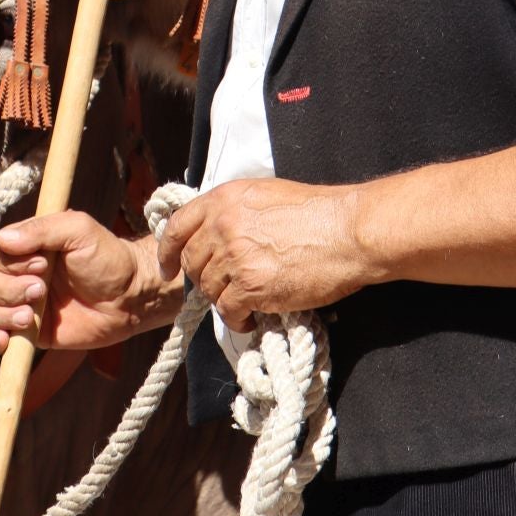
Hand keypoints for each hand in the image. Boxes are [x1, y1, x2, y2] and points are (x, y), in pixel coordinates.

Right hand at [0, 211, 178, 354]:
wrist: (131, 297)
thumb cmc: (107, 257)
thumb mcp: (78, 230)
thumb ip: (42, 230)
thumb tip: (3, 239)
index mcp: (28, 246)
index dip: (11, 262)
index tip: (42, 264)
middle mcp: (21, 274)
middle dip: (10, 289)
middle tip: (41, 290)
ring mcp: (24, 304)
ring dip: (5, 314)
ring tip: (32, 316)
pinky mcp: (32, 332)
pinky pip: (0, 336)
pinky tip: (7, 340)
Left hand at [157, 178, 381, 331]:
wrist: (348, 232)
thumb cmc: (317, 212)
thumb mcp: (264, 195)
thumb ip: (234, 211)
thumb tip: (217, 233)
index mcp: (223, 199)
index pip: (178, 226)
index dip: (168, 251)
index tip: (167, 268)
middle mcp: (222, 226)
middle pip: (192, 262)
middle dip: (203, 279)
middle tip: (223, 288)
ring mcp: (235, 257)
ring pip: (209, 289)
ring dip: (224, 300)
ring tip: (245, 303)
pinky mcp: (251, 287)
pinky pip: (228, 311)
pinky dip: (237, 319)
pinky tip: (252, 318)